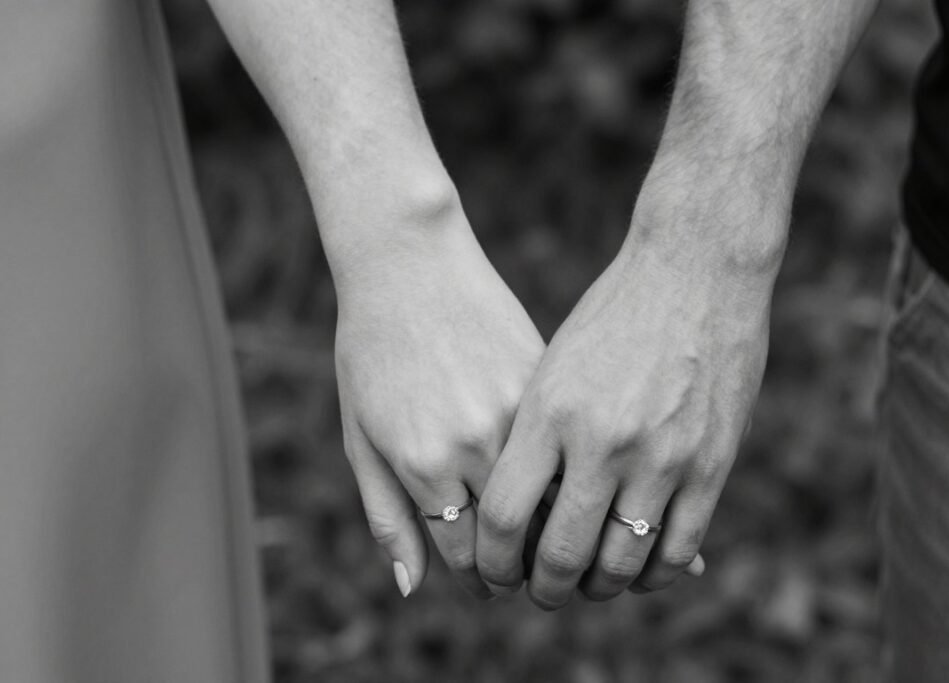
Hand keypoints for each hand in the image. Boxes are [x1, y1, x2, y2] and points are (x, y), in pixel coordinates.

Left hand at [334, 203, 544, 598]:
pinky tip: (588, 491)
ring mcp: (516, 410)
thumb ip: (388, 517)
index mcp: (425, 466)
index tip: (490, 586)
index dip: (481, 581)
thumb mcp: (360, 439)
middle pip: (516, 536)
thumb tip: (410, 589)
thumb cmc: (371, 353)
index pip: (467, 559)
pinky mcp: (542, 379)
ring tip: (560, 539)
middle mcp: (476, 444)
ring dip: (557, 526)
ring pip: (552, 495)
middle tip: (525, 576)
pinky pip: (565, 447)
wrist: (408, 264)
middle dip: (521, 566)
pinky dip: (575, 477)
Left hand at [476, 207, 773, 608]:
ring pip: (621, 564)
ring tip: (588, 583)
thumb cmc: (609, 316)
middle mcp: (601, 441)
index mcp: (548, 413)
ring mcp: (661, 455)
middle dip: (543, 589)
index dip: (492, 562)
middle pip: (560, 555)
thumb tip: (510, 513)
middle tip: (541, 592)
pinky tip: (639, 570)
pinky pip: (680, 550)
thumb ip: (530, 439)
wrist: (694, 269)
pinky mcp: (711, 463)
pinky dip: (654, 575)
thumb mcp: (549, 366)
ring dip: (598, 588)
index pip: (504, 517)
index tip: (494, 573)